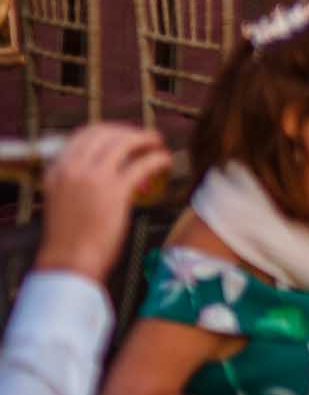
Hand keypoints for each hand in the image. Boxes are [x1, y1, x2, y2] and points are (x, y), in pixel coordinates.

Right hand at [33, 124, 172, 282]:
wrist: (67, 264)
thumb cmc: (69, 237)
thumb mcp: (63, 199)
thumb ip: (78, 178)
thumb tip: (106, 162)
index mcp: (57, 170)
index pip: (85, 133)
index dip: (110, 130)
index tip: (125, 135)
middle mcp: (72, 169)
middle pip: (107, 132)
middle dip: (129, 132)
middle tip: (145, 139)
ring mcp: (93, 178)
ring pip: (125, 142)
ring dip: (146, 139)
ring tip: (158, 144)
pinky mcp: (115, 192)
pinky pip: (143, 164)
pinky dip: (158, 158)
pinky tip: (165, 162)